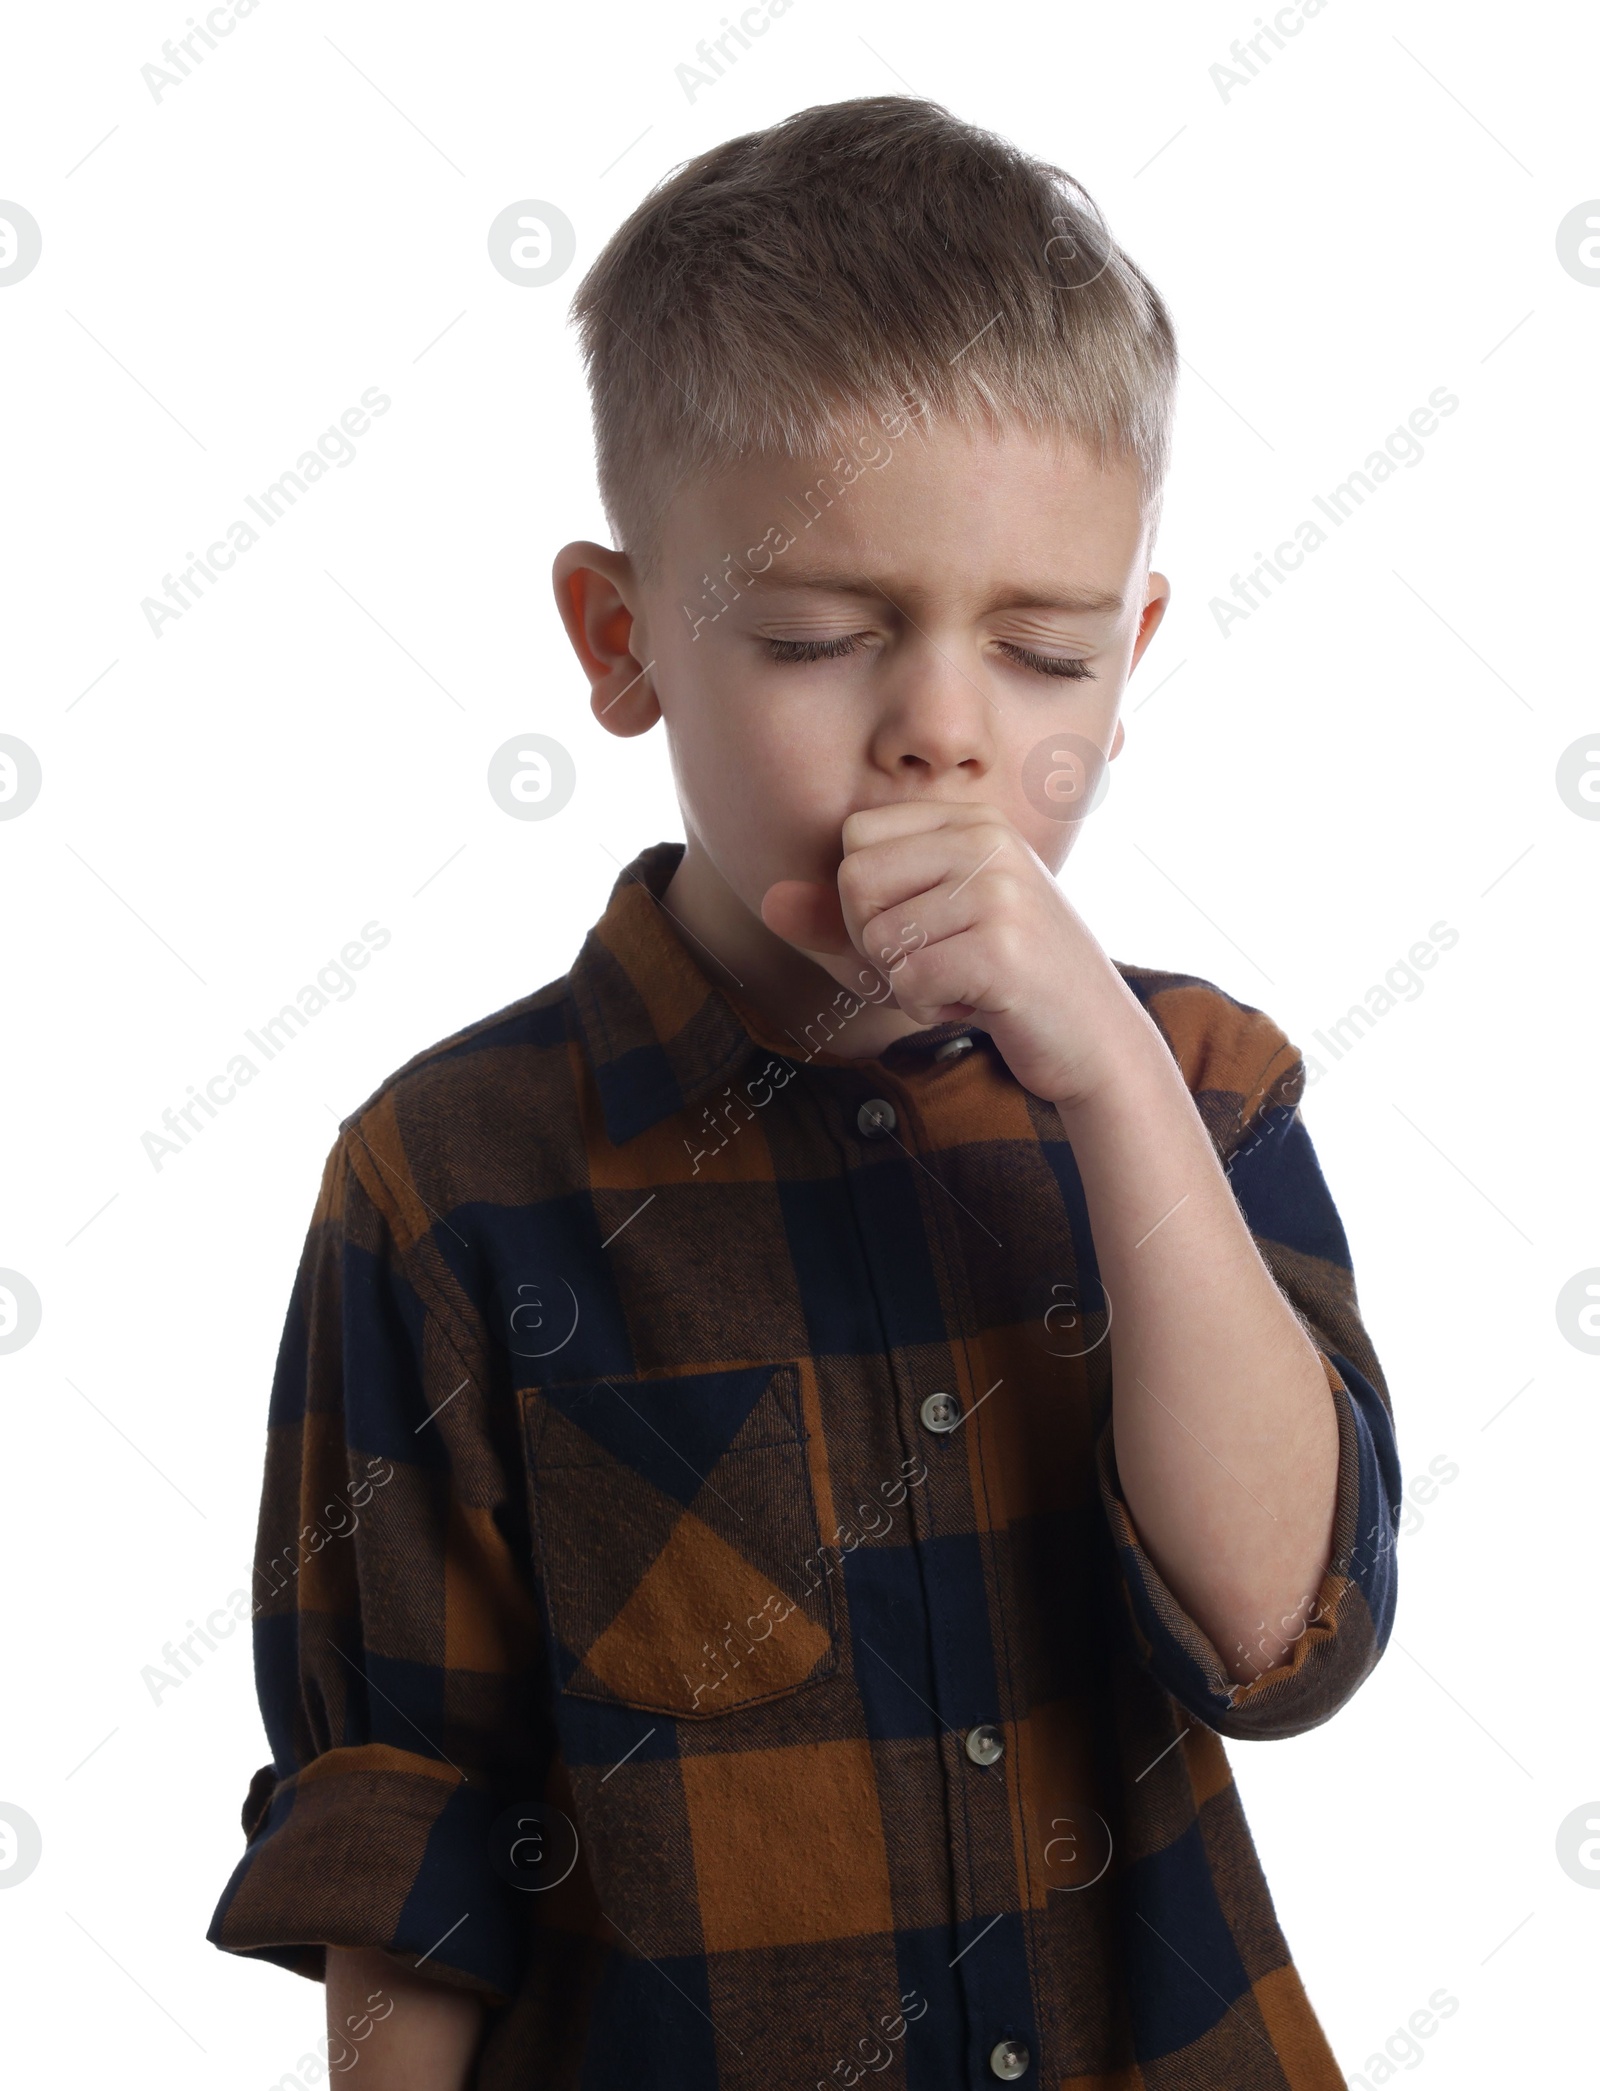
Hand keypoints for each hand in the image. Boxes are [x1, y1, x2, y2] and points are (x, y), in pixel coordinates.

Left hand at [761, 801, 1145, 1107]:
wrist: (1095, 1039)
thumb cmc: (1002, 982)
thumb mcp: (922, 933)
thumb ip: (843, 918)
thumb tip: (767, 902)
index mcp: (970, 819)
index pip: (855, 840)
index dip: (864, 902)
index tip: (921, 927)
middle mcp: (988, 839)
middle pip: (855, 881)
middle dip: (877, 943)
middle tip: (938, 961)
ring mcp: (1000, 889)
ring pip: (878, 937)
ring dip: (908, 981)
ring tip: (964, 981)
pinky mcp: (1003, 947)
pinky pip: (908, 980)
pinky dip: (929, 1008)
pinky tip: (978, 1004)